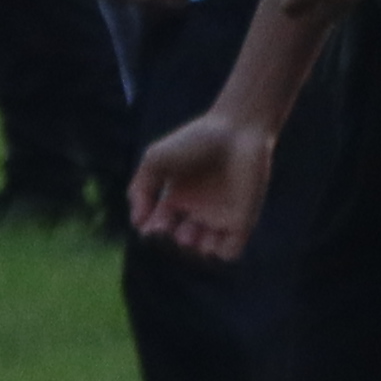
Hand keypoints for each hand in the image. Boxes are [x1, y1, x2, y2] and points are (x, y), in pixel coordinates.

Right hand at [132, 114, 272, 263]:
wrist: (237, 129)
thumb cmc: (196, 140)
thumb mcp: (156, 159)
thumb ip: (139, 190)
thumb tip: (137, 224)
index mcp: (176, 197)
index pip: (159, 228)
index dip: (152, 232)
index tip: (154, 223)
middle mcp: (197, 210)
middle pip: (178, 242)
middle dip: (170, 242)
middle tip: (170, 224)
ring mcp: (220, 216)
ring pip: (202, 250)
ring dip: (193, 248)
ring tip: (191, 229)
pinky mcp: (242, 220)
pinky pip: (230, 251)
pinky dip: (218, 251)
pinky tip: (212, 233)